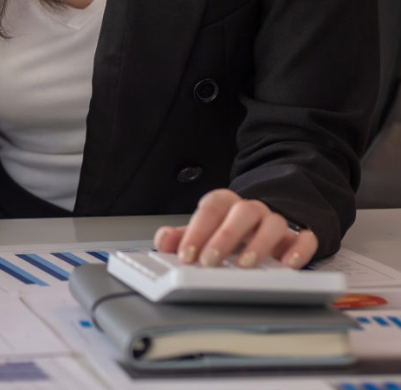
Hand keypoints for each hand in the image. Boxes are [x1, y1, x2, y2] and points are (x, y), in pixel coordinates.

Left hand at [153, 188, 317, 268]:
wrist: (264, 226)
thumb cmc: (230, 231)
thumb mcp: (205, 232)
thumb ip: (182, 236)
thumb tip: (163, 241)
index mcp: (225, 203)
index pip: (210, 209)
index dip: (196, 231)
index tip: (186, 255)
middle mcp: (251, 209)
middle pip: (240, 213)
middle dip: (223, 237)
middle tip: (209, 262)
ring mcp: (276, 222)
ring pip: (272, 223)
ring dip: (258, 244)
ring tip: (245, 265)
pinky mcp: (298, 238)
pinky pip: (305, 238)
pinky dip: (298, 250)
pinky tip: (288, 265)